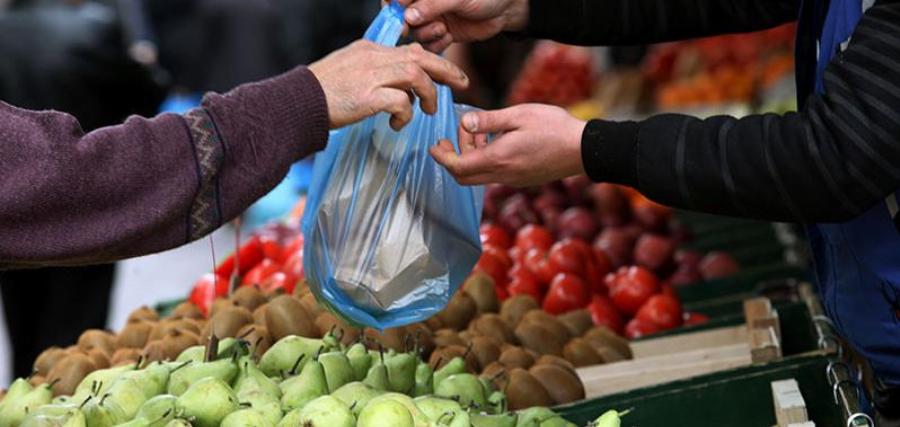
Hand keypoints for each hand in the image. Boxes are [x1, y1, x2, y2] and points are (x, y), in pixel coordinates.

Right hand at [309, 40, 468, 129]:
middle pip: (421, 57)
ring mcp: (371, 76)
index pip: (410, 50)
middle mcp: (373, 58)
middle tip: (462, 84)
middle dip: (446, 70)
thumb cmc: (320, 93)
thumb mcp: (348, 71)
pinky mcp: (368, 96)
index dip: (433, 62)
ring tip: (428, 111)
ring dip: (428, 95)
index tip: (446, 74)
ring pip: (416, 76)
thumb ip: (372, 72)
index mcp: (370, 50)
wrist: (296, 102)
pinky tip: (397, 124)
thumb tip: (397, 88)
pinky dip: (406, 114)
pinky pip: (401, 102)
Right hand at [397, 0, 528, 51]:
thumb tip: (409, 15)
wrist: (506, 8)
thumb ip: (432, 5)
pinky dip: (436, 44)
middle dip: (414, 26)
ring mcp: (433, 19)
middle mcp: (425, 3)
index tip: (402, 19)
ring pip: (416, 33)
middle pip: (404, 18)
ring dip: (427, 35)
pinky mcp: (442, 34)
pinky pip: (429, 44)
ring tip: (443, 29)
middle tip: (427, 26)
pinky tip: (448, 37)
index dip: (396, 9)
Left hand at [430, 104, 586, 186]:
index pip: (458, 167)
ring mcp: (513, 180)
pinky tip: (496, 141)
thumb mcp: (518, 115)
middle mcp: (502, 175)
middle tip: (453, 137)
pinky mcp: (522, 179)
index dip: (442, 157)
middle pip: (464, 177)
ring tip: (479, 132)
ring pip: (479, 176)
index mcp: (498, 159)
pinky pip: (494, 174)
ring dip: (471, 157)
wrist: (584, 150)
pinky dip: (486, 160)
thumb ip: (488, 121)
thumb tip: (464, 122)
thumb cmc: (554, 128)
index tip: (435, 145)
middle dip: (452, 158)